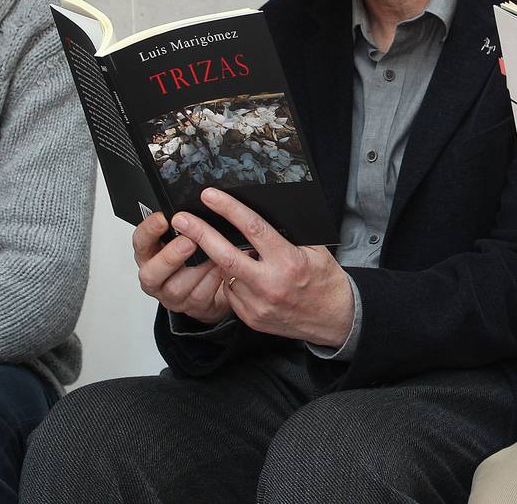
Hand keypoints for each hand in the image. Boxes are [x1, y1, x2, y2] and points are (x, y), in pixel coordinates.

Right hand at [133, 211, 231, 324]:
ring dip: (198, 269)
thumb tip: (194, 204)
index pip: (140, 242)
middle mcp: (155, 276)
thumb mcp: (184, 235)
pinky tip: (223, 268)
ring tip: (214, 254)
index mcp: (149, 254)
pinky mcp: (192, 307)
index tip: (163, 218)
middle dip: (170, 256)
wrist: (213, 284)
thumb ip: (183, 225)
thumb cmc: (196, 254)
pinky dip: (213, 280)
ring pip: (178, 287)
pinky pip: (201, 296)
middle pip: (151, 273)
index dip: (149, 231)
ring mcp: (172, 295)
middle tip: (189, 241)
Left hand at [173, 188, 353, 347]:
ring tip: (221, 249)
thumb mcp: (314, 250)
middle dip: (200, 234)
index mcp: (288, 261)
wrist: (334, 319)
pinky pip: (231, 293)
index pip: (252, 229)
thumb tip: (256, 219)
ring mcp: (258, 304)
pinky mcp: (252, 318)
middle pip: (226, 256)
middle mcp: (270, 284)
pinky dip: (231, 280)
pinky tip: (243, 275)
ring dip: (220, 260)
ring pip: (226, 275)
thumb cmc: (325, 280)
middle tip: (181, 220)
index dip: (229, 210)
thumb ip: (285, 237)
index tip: (210, 197)